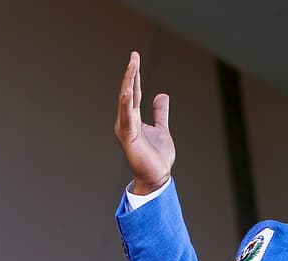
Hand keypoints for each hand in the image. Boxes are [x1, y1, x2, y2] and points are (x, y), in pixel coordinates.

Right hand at [114, 51, 174, 194]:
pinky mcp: (128, 138)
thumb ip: (160, 113)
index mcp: (133, 118)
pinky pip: (126, 119)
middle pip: (128, 92)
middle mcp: (126, 121)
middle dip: (131, 74)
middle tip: (134, 55)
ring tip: (131, 67)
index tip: (135, 57)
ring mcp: (126, 129)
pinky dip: (126, 105)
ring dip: (128, 84)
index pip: (134, 92)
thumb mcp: (162, 129)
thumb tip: (161, 94)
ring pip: (126, 102)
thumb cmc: (157, 157)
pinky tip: (127, 92)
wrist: (157, 177)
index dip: (134, 75)